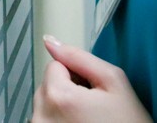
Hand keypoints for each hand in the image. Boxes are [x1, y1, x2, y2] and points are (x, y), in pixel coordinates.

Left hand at [33, 35, 151, 122]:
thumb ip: (79, 57)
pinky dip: (60, 120)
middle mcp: (43, 117)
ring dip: (62, 106)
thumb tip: (51, 42)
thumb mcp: (113, 81)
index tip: (93, 91)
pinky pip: (47, 119)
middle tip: (94, 107)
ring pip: (46, 104)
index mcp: (59, 97)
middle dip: (67, 90)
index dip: (77, 74)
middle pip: (48, 85)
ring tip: (89, 118)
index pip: (55, 65)